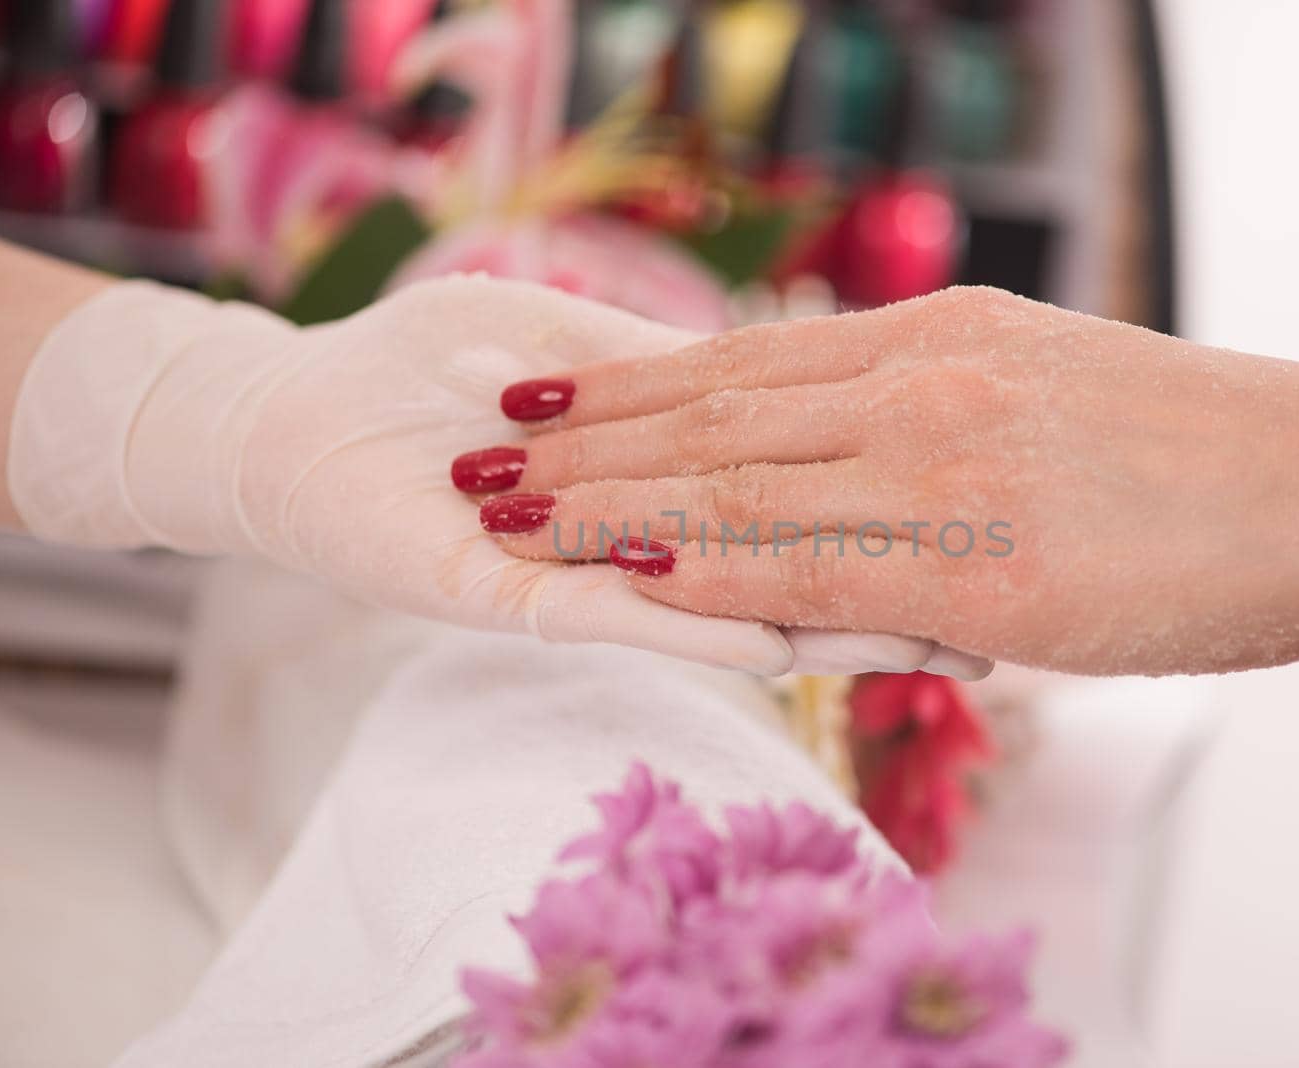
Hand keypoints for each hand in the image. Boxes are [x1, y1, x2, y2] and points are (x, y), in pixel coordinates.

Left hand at [6, 276, 987, 676]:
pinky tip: (786, 650)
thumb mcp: (576, 344)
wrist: (292, 412)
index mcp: (667, 477)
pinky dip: (700, 630)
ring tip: (942, 653)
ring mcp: (587, 581)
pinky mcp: (516, 601)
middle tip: (1006, 617)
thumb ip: (669, 373)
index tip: (996, 517)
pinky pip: (618, 620)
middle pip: (792, 566)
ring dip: (834, 635)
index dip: (897, 506)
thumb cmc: (427, 366)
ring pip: (727, 609)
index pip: (805, 491)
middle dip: (895, 593)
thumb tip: (781, 378)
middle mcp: (643, 546)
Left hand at [479, 286, 1298, 688]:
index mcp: (943, 337)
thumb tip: (890, 457)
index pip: (749, 358)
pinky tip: (616, 580)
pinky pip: (808, 565)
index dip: (632, 382)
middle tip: (478, 450)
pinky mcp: (983, 565)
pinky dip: (699, 571)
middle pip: (714, 408)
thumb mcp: (1060, 389)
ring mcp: (947, 466)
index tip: (547, 395)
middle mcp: (925, 381)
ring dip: (607, 502)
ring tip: (501, 517)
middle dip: (586, 436)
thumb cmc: (1210, 453)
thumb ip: (956, 415)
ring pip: (735, 480)